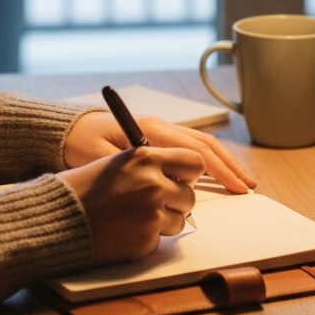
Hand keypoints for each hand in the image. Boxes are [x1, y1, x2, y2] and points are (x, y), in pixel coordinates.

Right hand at [58, 145, 205, 263]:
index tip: (182, 177)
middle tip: (155, 200)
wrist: (59, 218)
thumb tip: (180, 175)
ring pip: (180, 219)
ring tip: (135, 214)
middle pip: (190, 195)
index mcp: (146, 158)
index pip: (195, 161)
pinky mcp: (147, 239)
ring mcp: (152, 214)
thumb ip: (151, 165)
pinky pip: (161, 238)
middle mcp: (153, 184)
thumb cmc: (85, 187)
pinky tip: (126, 229)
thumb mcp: (119, 162)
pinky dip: (148, 236)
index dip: (190, 172)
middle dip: (177, 199)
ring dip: (164, 219)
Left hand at [63, 111, 257, 192]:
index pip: (194, 150)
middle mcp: (160, 127)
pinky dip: (209, 161)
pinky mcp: (157, 140)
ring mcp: (160, 131)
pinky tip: (218, 173)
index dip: (219, 170)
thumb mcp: (99, 159)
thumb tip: (161, 186)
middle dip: (229, 167)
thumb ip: (130, 169)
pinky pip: (190, 148)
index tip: (236, 187)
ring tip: (243, 182)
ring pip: (201, 144)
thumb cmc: (79, 145)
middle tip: (249, 188)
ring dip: (224, 163)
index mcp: (150, 130)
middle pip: (205, 145)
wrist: (66, 130)